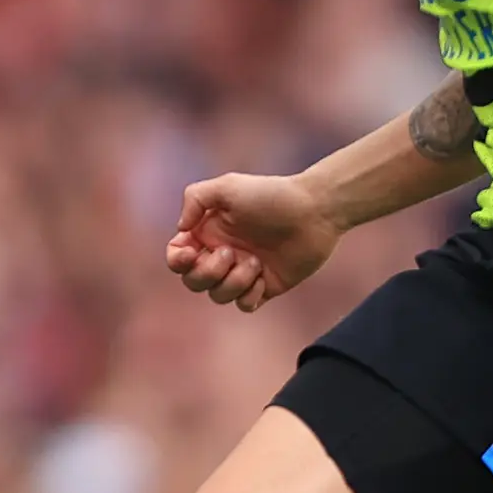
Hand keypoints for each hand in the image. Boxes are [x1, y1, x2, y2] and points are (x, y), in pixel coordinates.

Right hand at [165, 173, 343, 308]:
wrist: (315, 211)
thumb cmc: (271, 195)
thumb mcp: (227, 186)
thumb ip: (195, 198)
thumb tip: (181, 229)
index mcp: (209, 233)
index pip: (177, 257)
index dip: (177, 261)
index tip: (192, 252)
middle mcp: (222, 254)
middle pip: (193, 282)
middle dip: (208, 272)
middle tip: (231, 252)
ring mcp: (243, 272)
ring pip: (218, 296)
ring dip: (234, 282)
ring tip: (256, 262)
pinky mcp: (265, 286)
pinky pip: (244, 305)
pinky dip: (250, 295)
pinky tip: (264, 275)